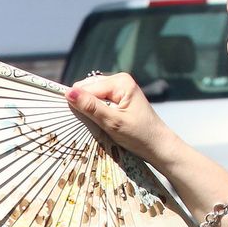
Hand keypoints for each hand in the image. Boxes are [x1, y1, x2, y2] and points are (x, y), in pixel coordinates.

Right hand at [64, 72, 184, 167]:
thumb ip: (91, 107)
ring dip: (89, 110)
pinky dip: (95, 112)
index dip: (79, 104)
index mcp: (120, 82)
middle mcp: (119, 80)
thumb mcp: (113, 123)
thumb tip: (68, 93)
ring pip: (90, 95)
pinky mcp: (118, 98)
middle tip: (92, 123)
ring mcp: (118, 88)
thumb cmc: (139, 136)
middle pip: (86, 88)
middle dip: (84, 105)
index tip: (79, 121)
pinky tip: (102, 122)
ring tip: (99, 123)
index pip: (85, 87)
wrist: (158, 146)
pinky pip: (97, 100)